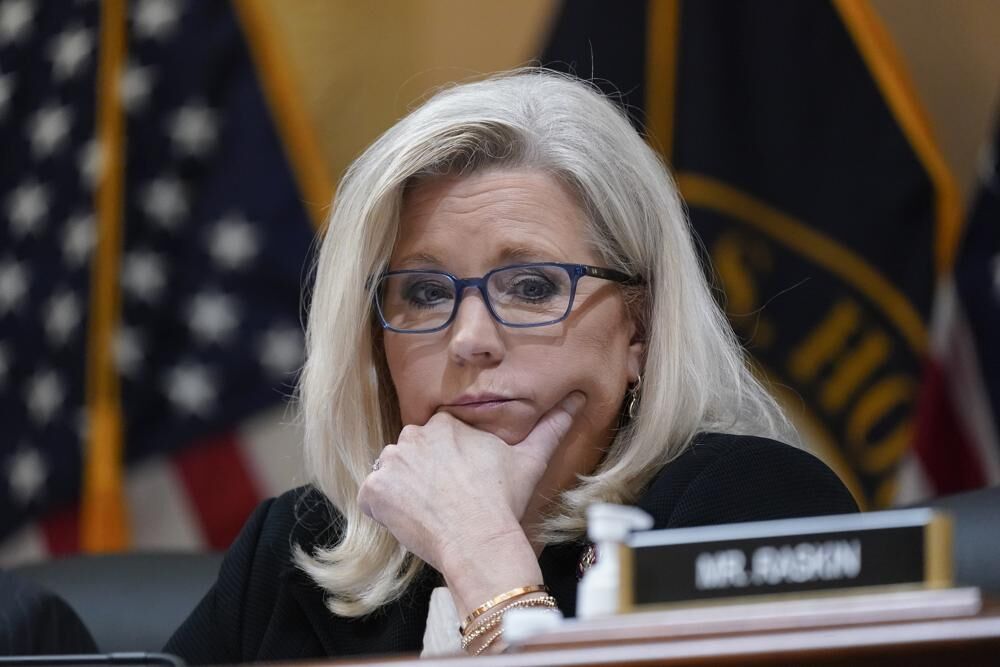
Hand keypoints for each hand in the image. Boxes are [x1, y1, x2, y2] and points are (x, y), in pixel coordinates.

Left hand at [357, 392, 584, 572]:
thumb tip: (577, 399)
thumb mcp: (530, 459)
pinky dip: (385, 510)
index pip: (437, 440)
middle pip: (412, 455)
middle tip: (447, 500)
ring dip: (404, 490)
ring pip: (392, 474)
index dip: (449, 464)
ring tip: (430, 512)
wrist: (479, 539)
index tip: (462, 484)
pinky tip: (410, 521)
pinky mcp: (373, 492)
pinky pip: (372, 498)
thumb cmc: (504, 500)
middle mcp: (411, 436)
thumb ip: (551, 426)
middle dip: (425, 475)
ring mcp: (389, 464)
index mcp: (444, 424)